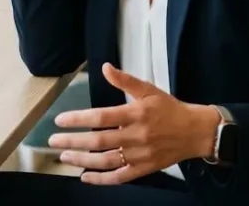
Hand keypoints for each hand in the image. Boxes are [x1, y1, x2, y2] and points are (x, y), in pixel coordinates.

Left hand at [49, 63, 220, 184]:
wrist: (195, 132)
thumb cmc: (170, 109)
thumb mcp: (149, 90)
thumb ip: (125, 80)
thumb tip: (105, 67)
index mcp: (136, 113)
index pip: (101, 117)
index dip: (79, 119)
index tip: (61, 120)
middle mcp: (136, 135)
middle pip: (98, 141)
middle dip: (73, 142)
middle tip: (53, 142)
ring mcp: (139, 155)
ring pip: (105, 161)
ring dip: (82, 161)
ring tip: (65, 157)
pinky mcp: (143, 169)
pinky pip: (119, 177)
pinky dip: (101, 180)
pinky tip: (85, 177)